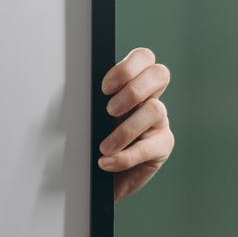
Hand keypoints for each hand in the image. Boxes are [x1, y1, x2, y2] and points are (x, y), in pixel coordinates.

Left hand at [98, 48, 173, 201]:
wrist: (96, 178)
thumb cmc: (89, 142)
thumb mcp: (86, 116)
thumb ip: (88, 100)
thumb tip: (75, 89)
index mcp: (130, 84)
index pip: (144, 58)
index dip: (128, 67)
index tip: (105, 88)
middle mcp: (149, 98)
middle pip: (160, 74)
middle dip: (134, 90)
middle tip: (110, 110)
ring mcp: (159, 122)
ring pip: (156, 109)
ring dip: (126, 129)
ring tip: (104, 147)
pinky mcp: (162, 146)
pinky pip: (150, 147)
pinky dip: (125, 157)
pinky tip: (106, 162)